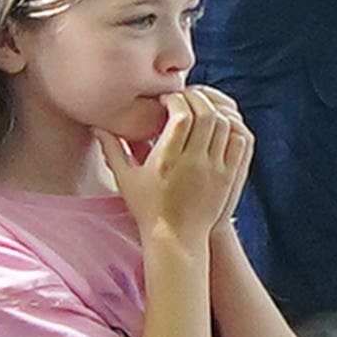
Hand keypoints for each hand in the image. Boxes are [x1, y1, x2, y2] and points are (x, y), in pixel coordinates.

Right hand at [119, 85, 254, 255]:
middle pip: (206, 114)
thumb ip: (112, 149)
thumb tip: (97, 125)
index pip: (181, 116)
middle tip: (186, 98)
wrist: (176, 239)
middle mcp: (194, 162)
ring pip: (224, 125)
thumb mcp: (125, 179)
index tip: (167, 100)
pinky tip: (217, 127)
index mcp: (167, 160)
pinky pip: (239, 142)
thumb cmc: (147, 209)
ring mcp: (214, 169)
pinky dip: (231, 128)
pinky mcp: (228, 176)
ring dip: (214, 110)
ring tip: (200, 110)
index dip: (176, 100)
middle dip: (196, 98)